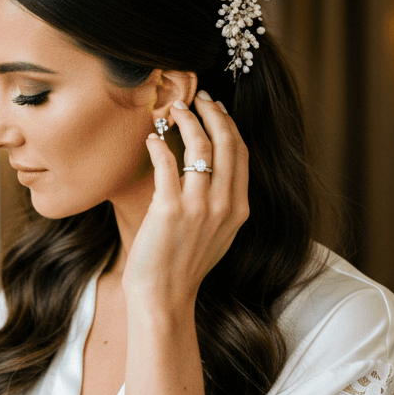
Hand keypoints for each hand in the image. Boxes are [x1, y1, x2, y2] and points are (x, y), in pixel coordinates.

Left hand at [122, 91, 248, 316]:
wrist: (164, 297)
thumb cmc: (184, 265)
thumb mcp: (218, 234)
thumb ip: (221, 202)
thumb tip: (211, 167)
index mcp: (239, 209)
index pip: (241, 153)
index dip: (229, 124)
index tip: (215, 107)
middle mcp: (224, 205)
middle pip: (226, 142)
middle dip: (212, 112)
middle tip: (197, 97)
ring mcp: (199, 207)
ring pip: (200, 147)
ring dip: (186, 121)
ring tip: (172, 109)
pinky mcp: (169, 210)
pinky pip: (167, 163)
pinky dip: (159, 144)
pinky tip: (152, 138)